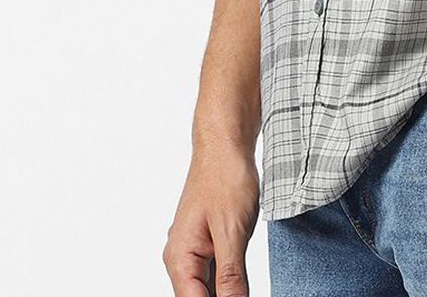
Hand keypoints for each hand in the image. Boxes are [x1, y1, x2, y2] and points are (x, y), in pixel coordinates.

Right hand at [163, 142, 259, 295]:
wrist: (225, 144)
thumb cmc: (225, 178)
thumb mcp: (232, 232)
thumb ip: (230, 275)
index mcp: (180, 258)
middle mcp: (181, 258)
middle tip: (245, 290)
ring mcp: (193, 250)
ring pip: (208, 289)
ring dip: (228, 292)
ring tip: (245, 285)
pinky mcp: (207, 243)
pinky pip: (215, 273)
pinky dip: (229, 280)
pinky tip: (244, 282)